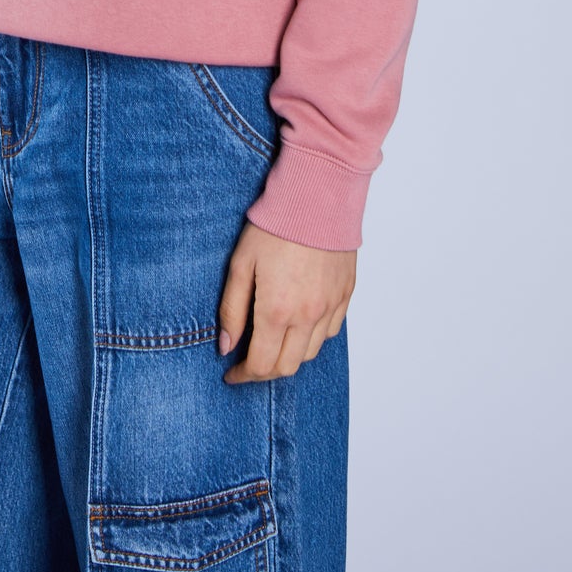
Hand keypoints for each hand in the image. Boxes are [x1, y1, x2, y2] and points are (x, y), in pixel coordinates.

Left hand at [217, 220, 355, 381]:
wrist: (317, 196)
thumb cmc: (276, 225)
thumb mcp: (241, 263)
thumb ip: (232, 309)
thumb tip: (226, 345)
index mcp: (277, 311)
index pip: (261, 365)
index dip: (243, 375)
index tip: (231, 372)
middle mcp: (308, 317)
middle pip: (287, 367)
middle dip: (264, 372)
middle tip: (248, 362)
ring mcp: (330, 307)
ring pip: (310, 354)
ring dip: (288, 356)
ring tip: (272, 341)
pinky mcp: (345, 295)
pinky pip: (329, 332)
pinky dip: (311, 338)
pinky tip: (298, 324)